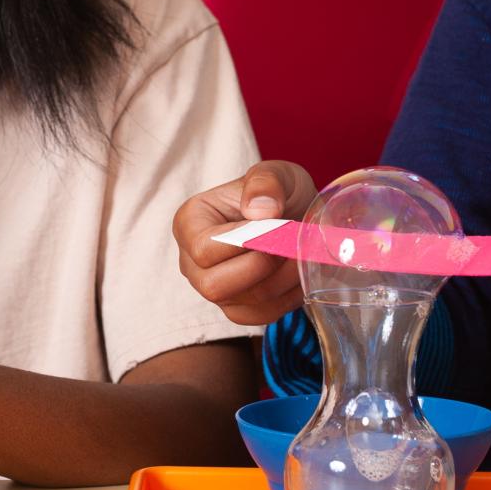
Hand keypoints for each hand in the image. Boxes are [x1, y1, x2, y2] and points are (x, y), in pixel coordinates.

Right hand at [173, 160, 317, 325]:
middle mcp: (192, 261)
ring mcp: (212, 289)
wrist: (295, 214)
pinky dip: (286, 298)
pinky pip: (259, 317)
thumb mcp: (276, 173)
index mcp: (190, 223)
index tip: (276, 227)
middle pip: (214, 286)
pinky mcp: (237, 308)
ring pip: (241, 304)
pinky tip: (297, 273)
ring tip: (300, 254)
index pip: (204, 249)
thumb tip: (261, 211)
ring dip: (280, 281)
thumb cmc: (278, 192)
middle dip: (261, 268)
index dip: (243, 244)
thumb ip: (266, 183)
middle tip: (289, 244)